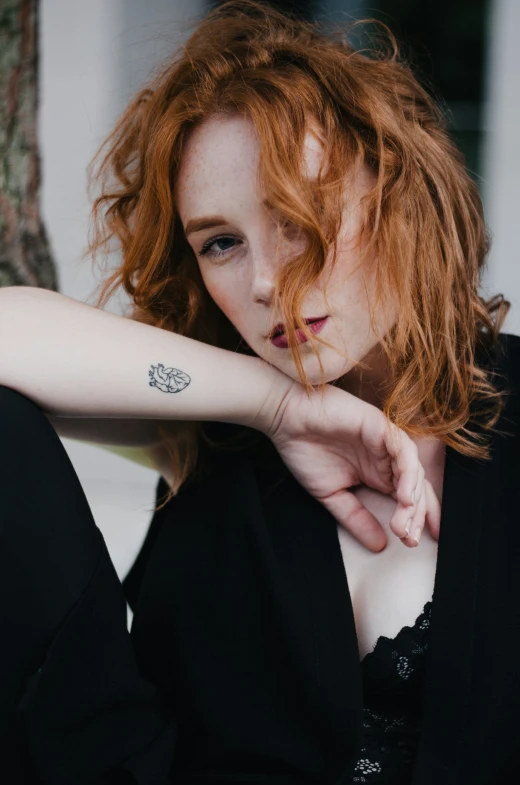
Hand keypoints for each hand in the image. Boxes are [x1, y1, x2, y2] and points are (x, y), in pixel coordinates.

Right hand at [262, 381, 440, 551]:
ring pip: (414, 472)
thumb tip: (379, 545)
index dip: (418, 520)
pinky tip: (404, 497)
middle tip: (411, 540)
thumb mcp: (332, 495)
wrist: (285, 419)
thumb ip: (356, 518)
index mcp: (378, 473)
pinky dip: (407, 474)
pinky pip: (404, 451)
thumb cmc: (305, 451)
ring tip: (404, 523)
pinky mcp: (381, 426)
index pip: (408, 498)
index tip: (417, 544)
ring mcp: (386, 441)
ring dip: (413, 499)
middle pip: (417, 488)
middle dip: (418, 516)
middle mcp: (387, 458)